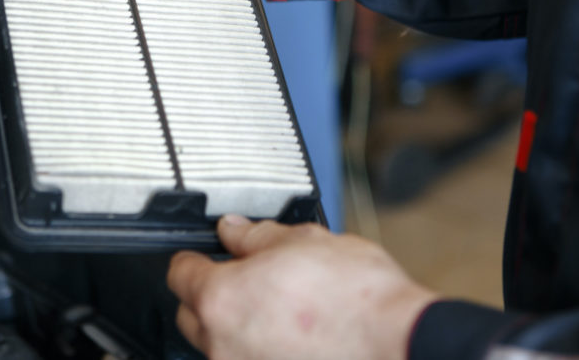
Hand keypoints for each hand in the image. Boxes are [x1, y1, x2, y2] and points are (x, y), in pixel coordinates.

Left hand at [167, 215, 436, 359]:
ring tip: (282, 312)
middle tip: (249, 280)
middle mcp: (222, 346)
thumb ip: (256, 236)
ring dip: (239, 329)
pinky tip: (294, 340)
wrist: (398, 345)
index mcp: (222, 299)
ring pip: (221, 347)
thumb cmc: (359, 298)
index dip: (195, 257)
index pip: (179, 273)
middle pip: (194, 315)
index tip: (205, 254)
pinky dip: (262, 353)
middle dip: (213, 296)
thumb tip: (234, 230)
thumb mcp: (305, 241)